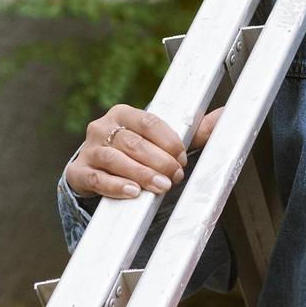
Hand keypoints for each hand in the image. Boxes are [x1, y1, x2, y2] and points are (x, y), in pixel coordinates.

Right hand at [66, 104, 224, 199]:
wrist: (96, 170)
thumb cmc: (135, 152)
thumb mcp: (161, 140)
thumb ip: (194, 131)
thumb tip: (227, 115)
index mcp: (124, 113)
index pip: (148, 122)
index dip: (168, 141)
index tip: (182, 157)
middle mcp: (103, 127)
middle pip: (133, 142)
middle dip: (158, 161)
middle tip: (175, 176)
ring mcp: (89, 150)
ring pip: (115, 159)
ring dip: (141, 174)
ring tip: (160, 186)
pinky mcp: (78, 172)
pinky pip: (97, 178)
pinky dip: (116, 186)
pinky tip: (133, 192)